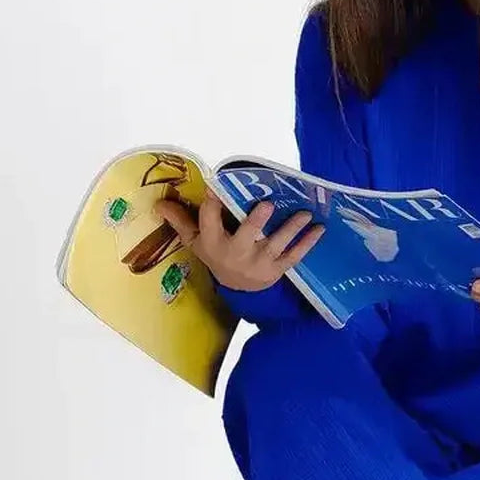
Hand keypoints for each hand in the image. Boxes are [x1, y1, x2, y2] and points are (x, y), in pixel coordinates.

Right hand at [153, 190, 323, 292]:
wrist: (239, 291)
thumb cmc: (217, 257)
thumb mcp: (197, 243)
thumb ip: (181, 221)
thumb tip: (159, 202)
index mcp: (215, 244)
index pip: (210, 222)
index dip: (212, 205)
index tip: (215, 188)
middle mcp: (237, 254)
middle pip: (246, 235)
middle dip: (255, 221)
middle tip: (266, 203)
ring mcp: (259, 263)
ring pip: (276, 244)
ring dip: (291, 228)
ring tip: (304, 213)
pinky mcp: (277, 270)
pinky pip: (295, 257)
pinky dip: (308, 244)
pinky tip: (320, 229)